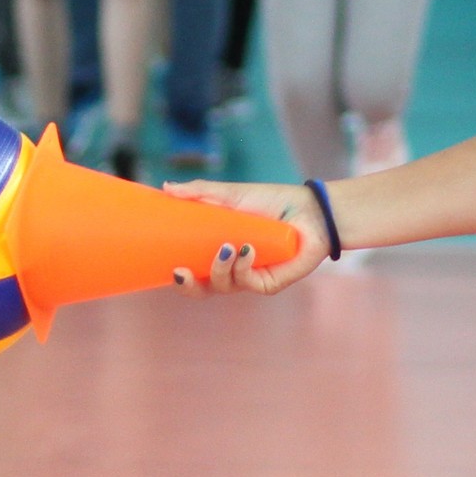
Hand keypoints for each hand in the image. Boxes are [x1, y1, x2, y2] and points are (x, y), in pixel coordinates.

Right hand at [161, 179, 329, 294]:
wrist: (309, 209)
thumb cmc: (272, 202)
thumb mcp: (231, 194)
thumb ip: (200, 192)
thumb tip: (165, 187)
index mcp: (218, 254)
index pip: (193, 274)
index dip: (180, 278)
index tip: (170, 268)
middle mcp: (232, 270)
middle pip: (203, 290)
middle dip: (189, 286)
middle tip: (181, 271)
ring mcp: (250, 278)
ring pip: (222, 286)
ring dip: (219, 269)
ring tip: (226, 246)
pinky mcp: (269, 283)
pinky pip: (248, 282)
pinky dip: (243, 266)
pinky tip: (247, 250)